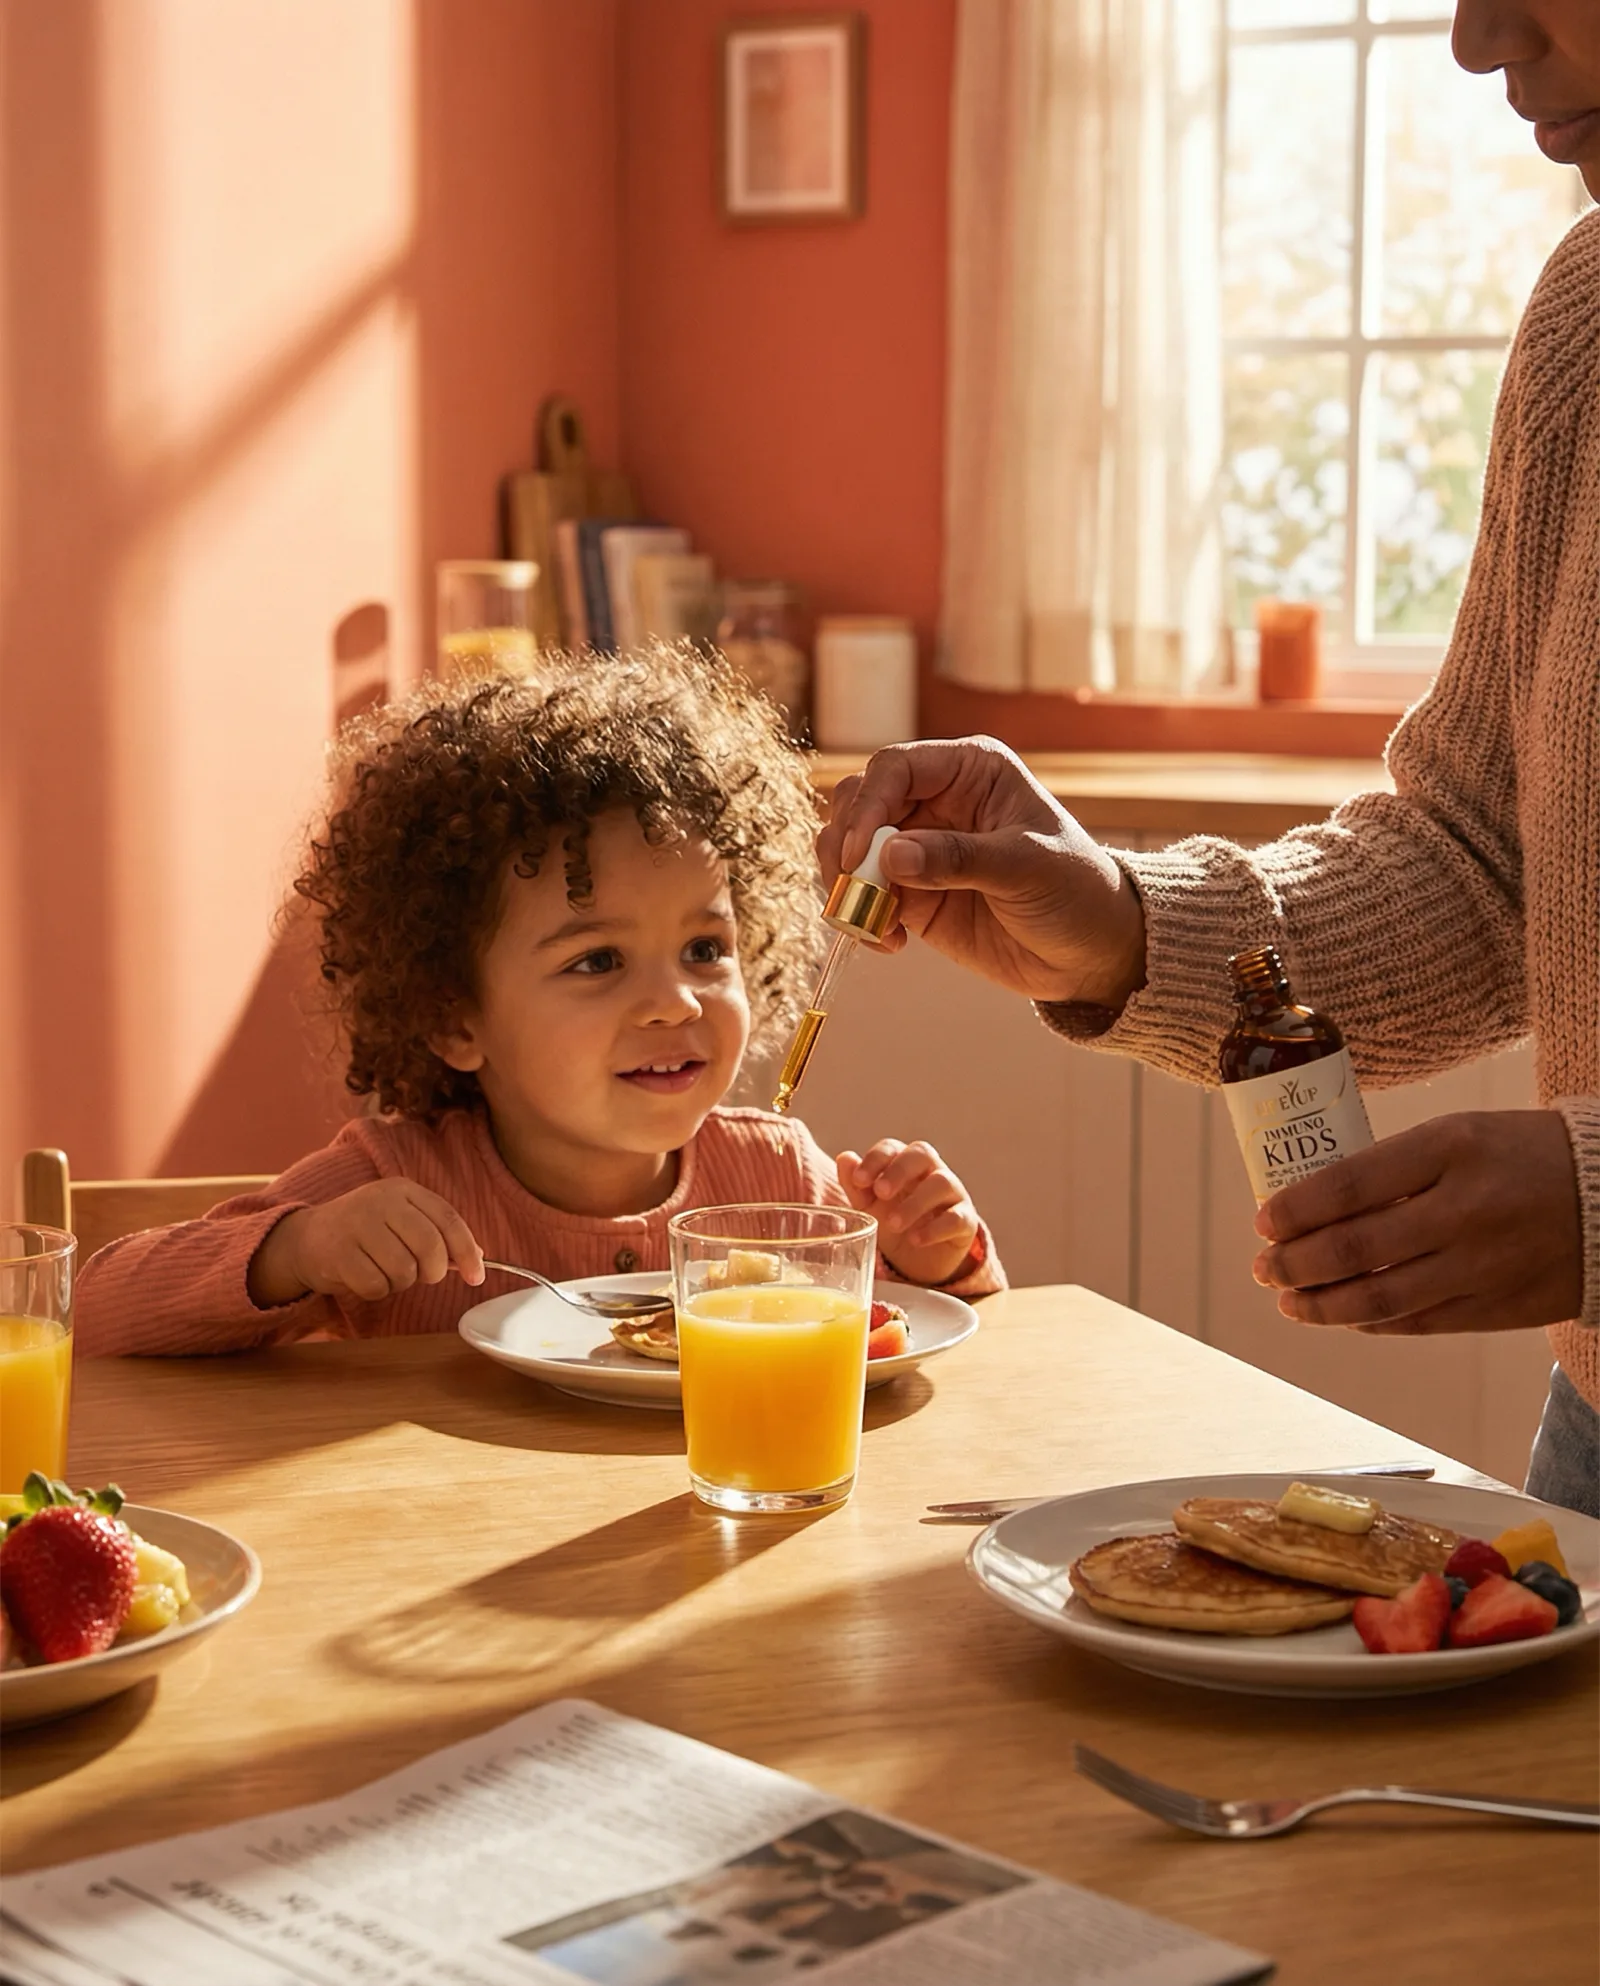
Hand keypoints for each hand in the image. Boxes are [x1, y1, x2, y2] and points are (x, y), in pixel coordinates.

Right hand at [248, 1179, 485, 1306]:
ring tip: (384, 1270)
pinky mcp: (337, 1252)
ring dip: (400, 1282)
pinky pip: (377, 1286)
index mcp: (403, 1190)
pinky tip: (363, 1276)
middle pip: (430, 1246)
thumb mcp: (401, 1221)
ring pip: (404, 1270)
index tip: (476, 1276)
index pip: (448, 1219)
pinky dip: (377, 1291)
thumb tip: (480, 1257)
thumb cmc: (365, 1233)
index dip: (467, 1251)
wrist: (306, 1238)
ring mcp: (357, 1224)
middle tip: (421, 1275)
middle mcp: (380, 1201)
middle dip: (432, 1271)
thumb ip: (438, 1234)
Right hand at [816, 737, 1145, 1005]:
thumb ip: (959, 858)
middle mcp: (935, 802)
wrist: (1090, 952)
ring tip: (874, 924)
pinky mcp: (910, 894)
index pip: (895, 768)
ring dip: (846, 885)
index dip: (869, 805)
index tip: (861, 853)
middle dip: (845, 845)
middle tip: (853, 888)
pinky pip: (861, 896)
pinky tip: (890, 943)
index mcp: (969, 771)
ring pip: (848, 849)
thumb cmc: (1076, 890)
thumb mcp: (1027, 867)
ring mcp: (917, 849)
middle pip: (858, 803)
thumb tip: (890, 857)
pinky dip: (860, 919)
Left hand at [835, 1139, 979, 1287]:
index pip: (893, 1148)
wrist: (919, 1260)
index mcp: (905, 1164)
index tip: (858, 1180)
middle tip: (880, 1193)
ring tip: (893, 1224)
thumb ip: (857, 1185)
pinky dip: (935, 1229)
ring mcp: (953, 1194)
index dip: (876, 1159)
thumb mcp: (869, 1206)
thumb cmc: (893, 1222)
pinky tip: (915, 1240)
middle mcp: (932, 1172)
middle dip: (899, 1170)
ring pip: (942, 1183)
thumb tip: (844, 1158)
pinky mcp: (966, 1221)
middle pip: (922, 1153)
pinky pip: (957, 1218)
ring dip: (915, 1203)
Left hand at [1252, 1111, 1582, 1335]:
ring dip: (1322, 1304)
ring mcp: (1483, 1264)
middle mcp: (1464, 1209)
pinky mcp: (1499, 1307)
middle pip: (1355, 1249)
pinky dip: (1371, 1322)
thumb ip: (1394, 1166)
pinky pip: (1417, 1322)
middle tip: (1263, 1266)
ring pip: (1380, 1299)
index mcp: (1450, 1148)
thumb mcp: (1459, 1134)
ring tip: (1289, 1300)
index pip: (1348, 1186)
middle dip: (1294, 1263)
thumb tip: (1312, 1203)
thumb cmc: (1520, 1154)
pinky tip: (1344, 1315)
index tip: (1262, 1221)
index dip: (1294, 1210)